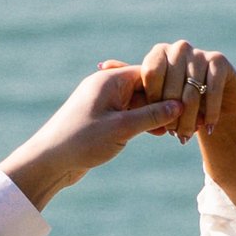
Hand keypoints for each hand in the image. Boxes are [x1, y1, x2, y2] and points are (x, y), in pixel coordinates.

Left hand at [0, 62, 175, 208]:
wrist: (49, 161)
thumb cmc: (81, 141)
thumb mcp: (121, 129)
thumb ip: (151, 116)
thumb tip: (179, 106)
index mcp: (110, 80)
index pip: (149, 74)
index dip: (169, 88)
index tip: (187, 103)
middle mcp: (107, 87)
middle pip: (146, 87)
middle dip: (164, 103)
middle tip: (184, 119)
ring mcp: (105, 103)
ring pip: (139, 103)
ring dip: (156, 115)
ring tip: (175, 130)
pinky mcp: (104, 119)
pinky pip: (130, 115)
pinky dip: (144, 122)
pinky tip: (160, 133)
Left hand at [138, 37, 235, 142]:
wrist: (216, 102)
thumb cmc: (181, 104)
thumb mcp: (161, 103)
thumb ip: (151, 104)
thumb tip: (146, 114)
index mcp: (159, 53)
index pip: (151, 74)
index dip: (153, 100)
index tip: (157, 120)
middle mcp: (179, 48)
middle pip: (171, 87)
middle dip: (172, 116)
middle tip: (173, 135)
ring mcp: (199, 53)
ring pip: (191, 94)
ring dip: (189, 120)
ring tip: (186, 136)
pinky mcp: (219, 60)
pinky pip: (212, 91)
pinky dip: (211, 113)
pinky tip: (210, 128)